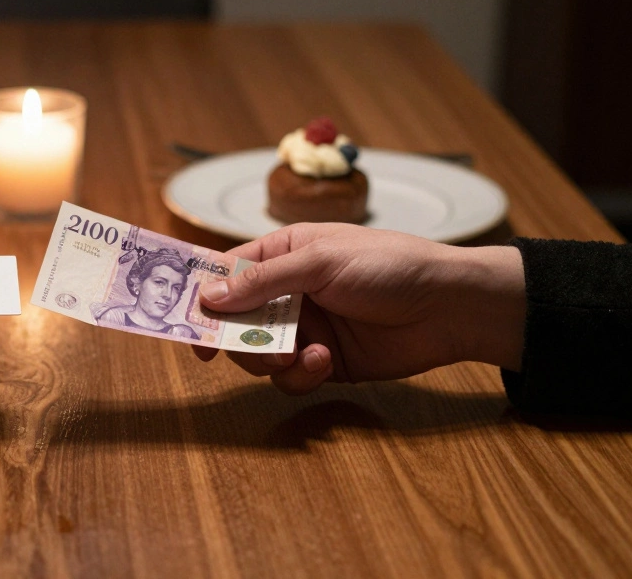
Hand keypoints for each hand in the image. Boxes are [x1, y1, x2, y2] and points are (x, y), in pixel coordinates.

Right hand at [193, 223, 524, 394]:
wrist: (449, 307)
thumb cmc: (388, 265)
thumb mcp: (321, 261)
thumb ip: (263, 282)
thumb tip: (207, 297)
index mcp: (281, 254)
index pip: (226, 272)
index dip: (200, 295)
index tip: (182, 320)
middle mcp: (286, 291)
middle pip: (233, 320)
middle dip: (235, 337)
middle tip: (238, 347)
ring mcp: (303, 328)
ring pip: (257, 354)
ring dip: (270, 359)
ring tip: (300, 355)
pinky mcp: (322, 362)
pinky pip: (289, 378)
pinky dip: (300, 375)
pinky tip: (323, 362)